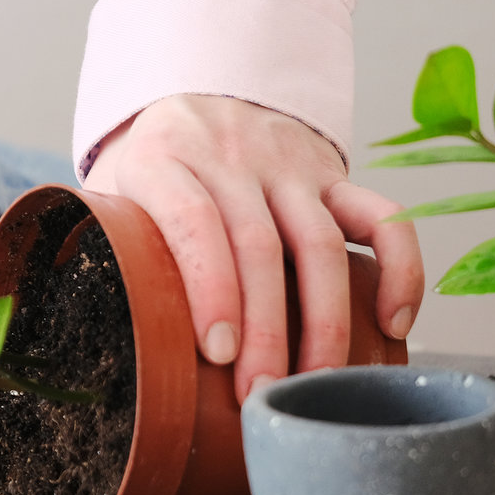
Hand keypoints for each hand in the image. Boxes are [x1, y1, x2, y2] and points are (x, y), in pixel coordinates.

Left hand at [84, 95, 423, 401]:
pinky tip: (395, 325)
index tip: (218, 352)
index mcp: (163, 160)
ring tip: (315, 383)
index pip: (193, 222)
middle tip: (260, 396)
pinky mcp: (333, 174)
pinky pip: (382, 216)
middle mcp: (228, 158)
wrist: (202, 97)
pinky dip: (400, 270)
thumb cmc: (152, 171)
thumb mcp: (114, 190)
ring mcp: (287, 166)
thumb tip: (94, 331)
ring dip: (324, 322)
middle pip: (258, 247)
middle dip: (265, 331)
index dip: (210, 289)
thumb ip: (106, 243)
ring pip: (319, 244)